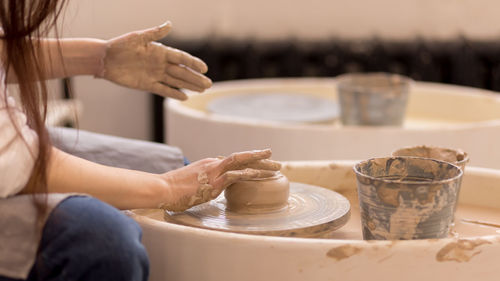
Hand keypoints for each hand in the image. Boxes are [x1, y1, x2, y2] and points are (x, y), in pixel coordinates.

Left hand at [98, 21, 211, 99]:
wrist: (105, 59)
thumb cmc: (120, 45)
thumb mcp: (137, 37)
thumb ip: (155, 33)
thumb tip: (170, 24)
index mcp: (160, 51)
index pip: (181, 58)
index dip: (193, 63)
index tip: (204, 68)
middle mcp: (160, 64)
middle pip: (182, 72)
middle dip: (196, 78)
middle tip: (209, 84)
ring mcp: (155, 75)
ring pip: (176, 82)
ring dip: (190, 86)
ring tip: (202, 90)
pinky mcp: (147, 85)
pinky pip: (164, 90)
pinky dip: (174, 94)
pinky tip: (185, 97)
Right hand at [158, 149, 280, 211]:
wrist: (162, 188)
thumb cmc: (172, 189)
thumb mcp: (190, 183)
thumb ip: (203, 184)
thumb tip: (208, 190)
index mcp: (209, 164)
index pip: (233, 161)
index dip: (248, 162)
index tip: (260, 163)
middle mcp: (213, 164)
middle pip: (242, 158)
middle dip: (261, 159)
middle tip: (276, 161)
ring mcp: (214, 171)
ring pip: (242, 163)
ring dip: (261, 165)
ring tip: (276, 167)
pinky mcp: (214, 181)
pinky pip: (236, 175)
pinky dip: (251, 173)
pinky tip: (262, 175)